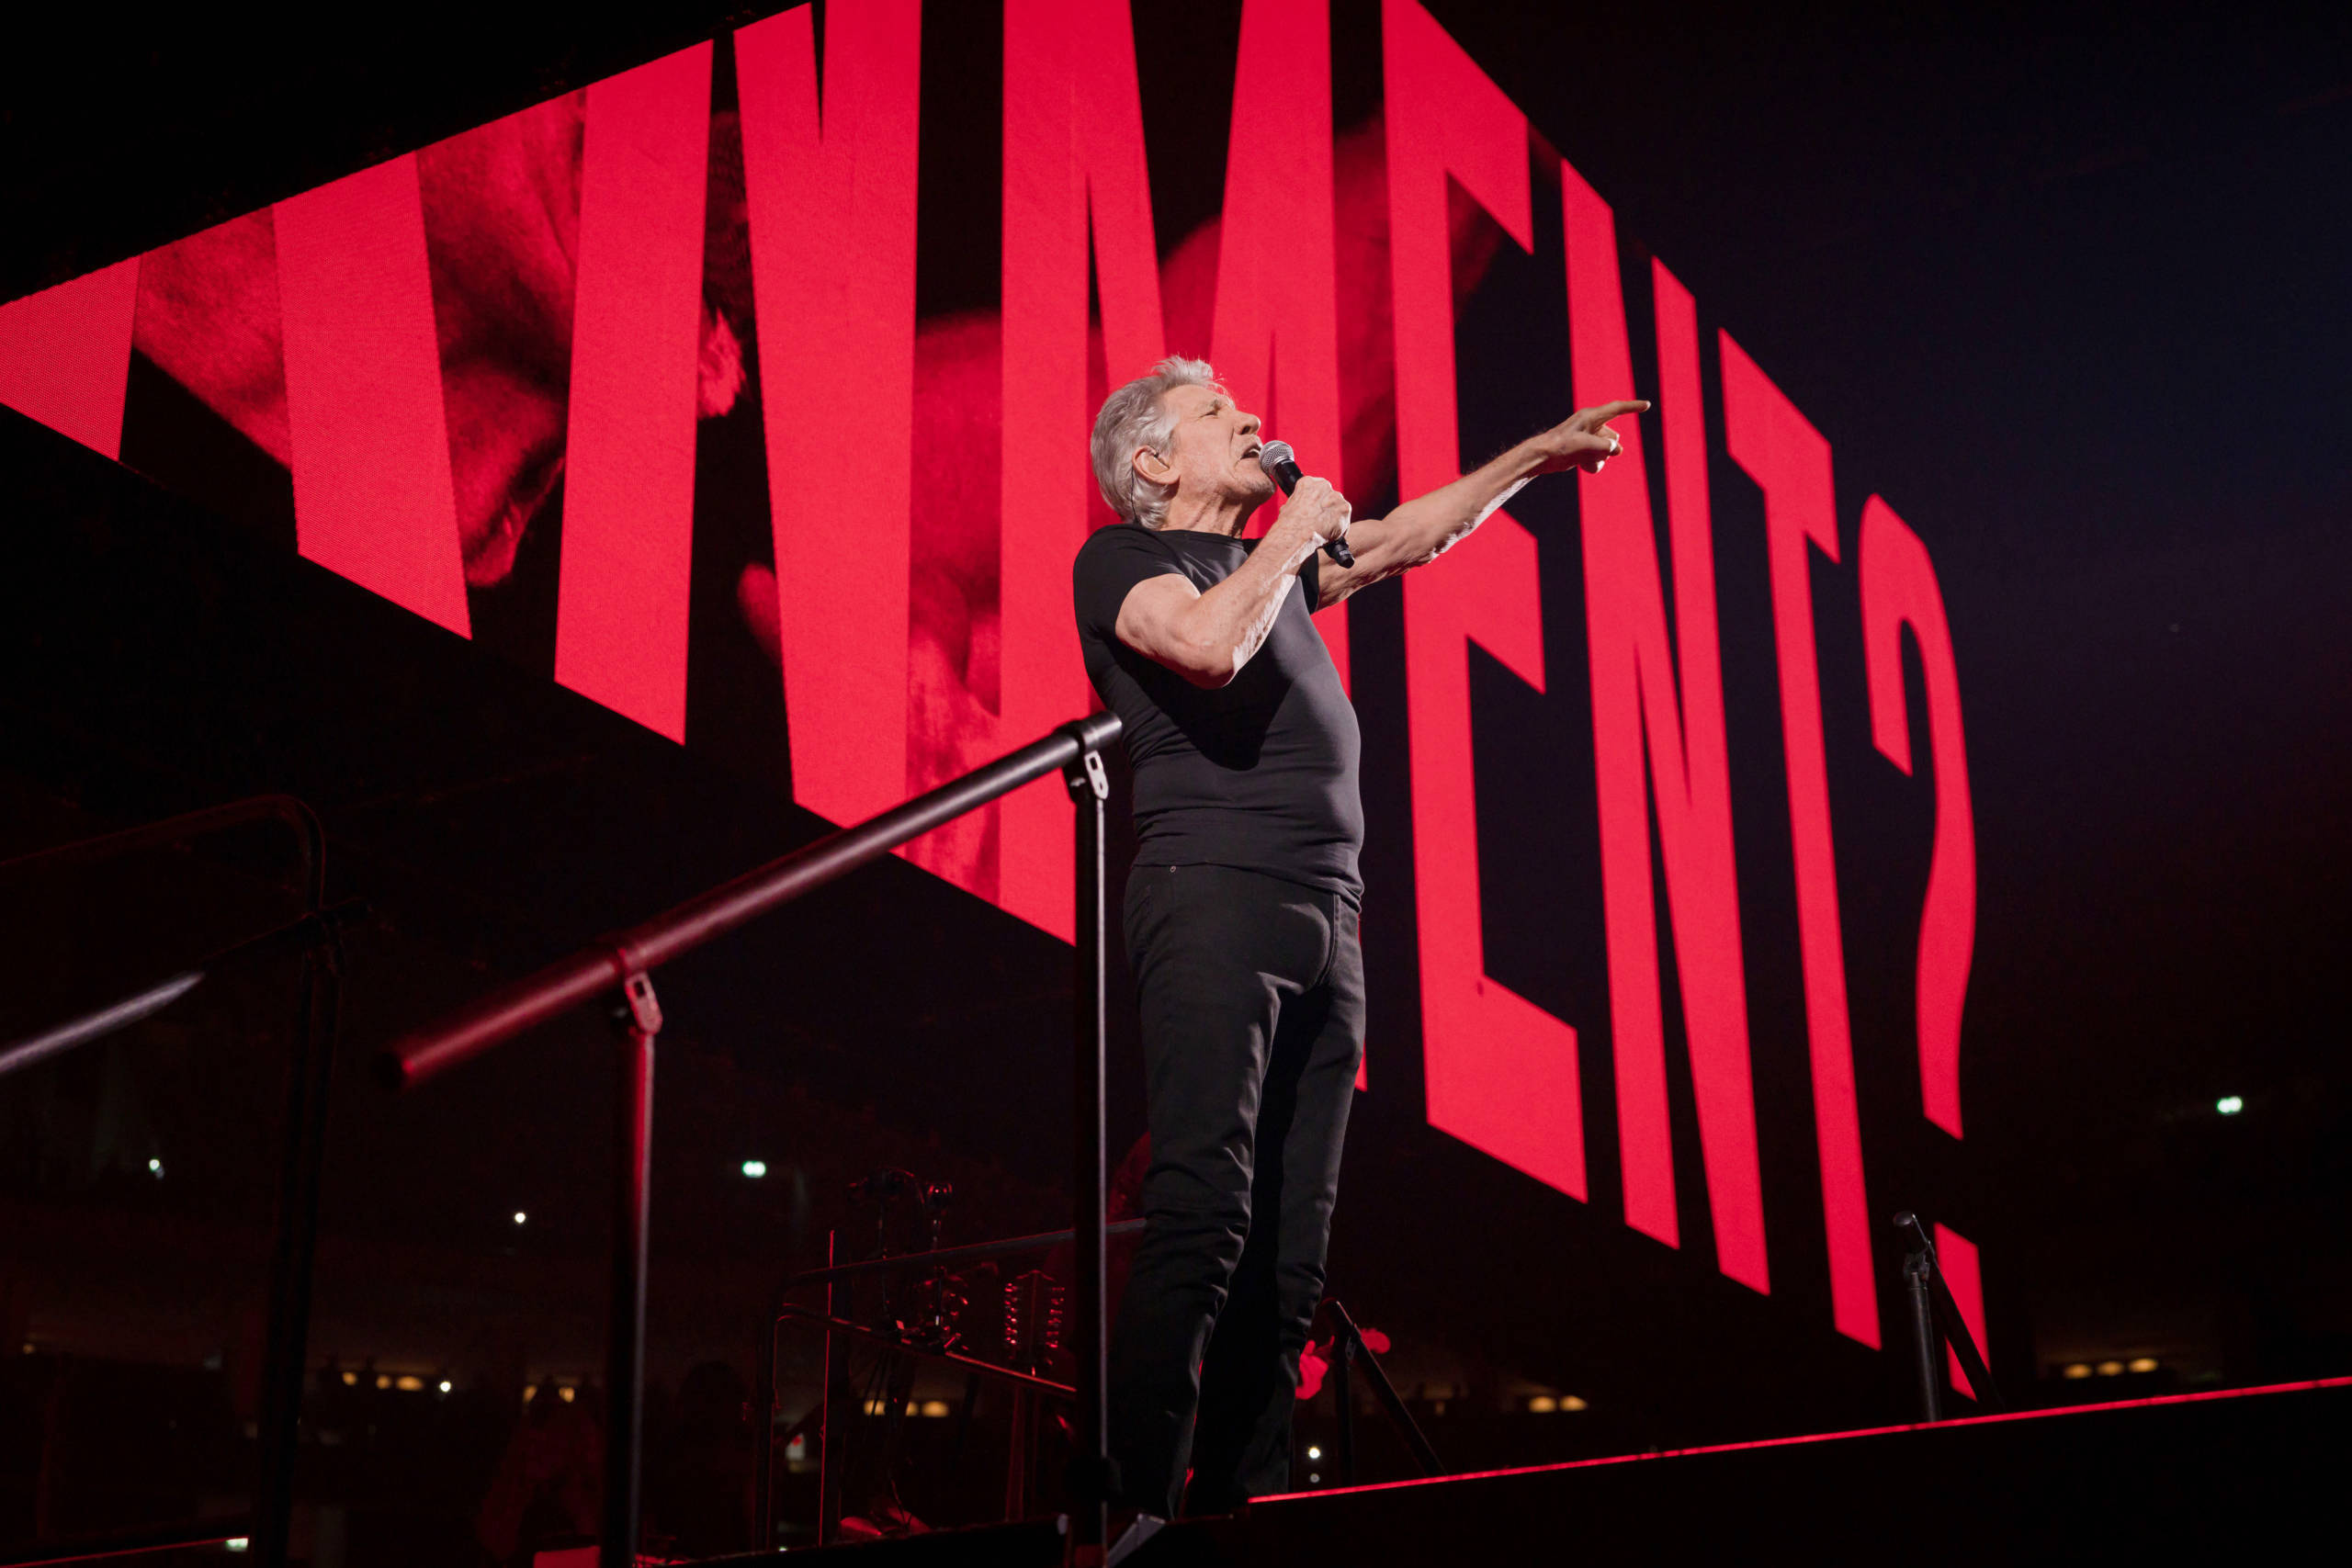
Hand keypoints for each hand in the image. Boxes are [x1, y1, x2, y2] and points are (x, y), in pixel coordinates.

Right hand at [1274, 475, 1351, 546]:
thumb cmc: (1290, 524)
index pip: (1317, 490)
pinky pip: (1345, 519)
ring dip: (1334, 518)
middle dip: (1327, 509)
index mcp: (1308, 483)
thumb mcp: (1288, 507)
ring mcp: (1336, 497)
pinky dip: (1340, 528)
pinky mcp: (1345, 509)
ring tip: (1324, 530)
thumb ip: (1300, 504)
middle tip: (1320, 521)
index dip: (1317, 502)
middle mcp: (1324, 486)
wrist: (1297, 534)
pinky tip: (1329, 534)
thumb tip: (1300, 510)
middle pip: (1329, 497)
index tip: (1315, 510)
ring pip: (1338, 508)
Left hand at [1530, 399, 1650, 475]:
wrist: (1542, 458)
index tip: (1647, 405)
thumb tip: (1616, 449)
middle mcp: (1591, 426)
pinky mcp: (1585, 450)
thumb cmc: (1561, 446)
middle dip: (1608, 448)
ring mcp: (1589, 438)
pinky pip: (1599, 458)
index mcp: (1591, 417)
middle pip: (1613, 437)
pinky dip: (1593, 464)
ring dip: (1599, 458)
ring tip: (1583, 459)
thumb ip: (1606, 446)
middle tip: (1591, 451)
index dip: (1633, 407)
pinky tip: (1582, 465)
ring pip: (1607, 450)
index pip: (1617, 409)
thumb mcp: (1586, 445)